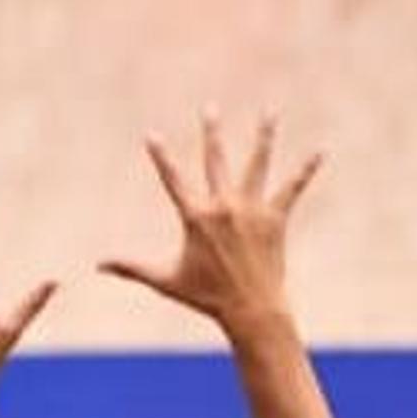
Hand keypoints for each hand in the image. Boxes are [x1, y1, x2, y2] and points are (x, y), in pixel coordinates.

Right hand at [100, 111, 323, 333]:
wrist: (250, 309)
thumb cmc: (205, 297)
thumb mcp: (164, 280)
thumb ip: (130, 267)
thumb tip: (97, 266)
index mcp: (196, 217)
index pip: (173, 180)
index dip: (160, 157)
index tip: (151, 135)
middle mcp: (224, 207)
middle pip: (215, 160)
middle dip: (211, 132)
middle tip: (210, 107)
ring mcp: (251, 210)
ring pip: (257, 164)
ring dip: (263, 136)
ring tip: (269, 111)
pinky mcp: (275, 218)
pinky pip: (292, 188)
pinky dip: (305, 170)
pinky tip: (320, 152)